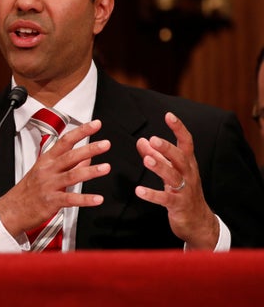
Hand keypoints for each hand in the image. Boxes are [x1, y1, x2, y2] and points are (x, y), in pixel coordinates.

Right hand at [0, 119, 110, 239]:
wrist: (13, 209)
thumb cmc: (29, 189)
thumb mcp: (46, 171)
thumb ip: (68, 164)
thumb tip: (87, 157)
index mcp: (47, 160)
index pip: (65, 141)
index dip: (81, 132)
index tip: (95, 125)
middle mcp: (48, 170)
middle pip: (70, 156)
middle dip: (89, 149)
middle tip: (105, 144)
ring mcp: (49, 185)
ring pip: (72, 175)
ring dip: (90, 171)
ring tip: (105, 168)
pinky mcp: (51, 201)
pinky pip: (70, 199)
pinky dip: (85, 199)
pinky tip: (97, 199)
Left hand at [134, 112, 218, 249]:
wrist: (199, 222)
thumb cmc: (183, 191)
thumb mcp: (171, 172)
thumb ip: (156, 156)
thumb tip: (141, 140)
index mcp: (188, 164)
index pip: (186, 142)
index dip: (179, 128)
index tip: (169, 115)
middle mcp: (189, 174)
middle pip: (180, 158)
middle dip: (167, 148)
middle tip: (153, 139)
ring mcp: (185, 190)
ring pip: (173, 177)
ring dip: (160, 167)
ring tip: (146, 159)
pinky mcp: (178, 205)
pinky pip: (165, 199)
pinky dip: (152, 194)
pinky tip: (139, 190)